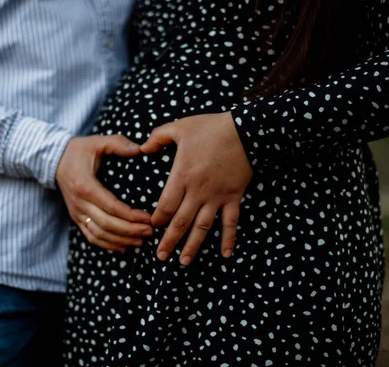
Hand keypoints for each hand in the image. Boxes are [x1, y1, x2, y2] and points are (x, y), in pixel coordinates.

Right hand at [56, 135, 152, 251]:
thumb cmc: (79, 151)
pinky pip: (91, 237)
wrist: (54, 160)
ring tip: (141, 240)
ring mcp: (77, 213)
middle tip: (150, 231)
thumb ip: (118, 143)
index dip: (130, 215)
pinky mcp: (76, 218)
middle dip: (130, 230)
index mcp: (85, 185)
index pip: (110, 206)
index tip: (148, 218)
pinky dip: (108, 245)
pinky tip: (124, 247)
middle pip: (107, 224)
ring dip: (121, 240)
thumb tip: (140, 149)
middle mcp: (79, 203)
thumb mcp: (97, 141)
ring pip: (99, 234)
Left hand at [140, 112, 251, 264]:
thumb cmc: (211, 127)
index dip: (157, 219)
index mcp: (182, 175)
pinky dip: (228, 239)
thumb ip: (158, 137)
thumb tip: (142, 147)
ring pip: (202, 227)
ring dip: (192, 246)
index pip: (165, 205)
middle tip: (160, 256)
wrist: (245, 131)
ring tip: (183, 262)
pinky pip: (230, 222)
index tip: (152, 227)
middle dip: (169, 241)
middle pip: (180, 222)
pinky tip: (225, 254)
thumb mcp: (180, 127)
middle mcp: (197, 191)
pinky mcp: (233, 197)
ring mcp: (216, 196)